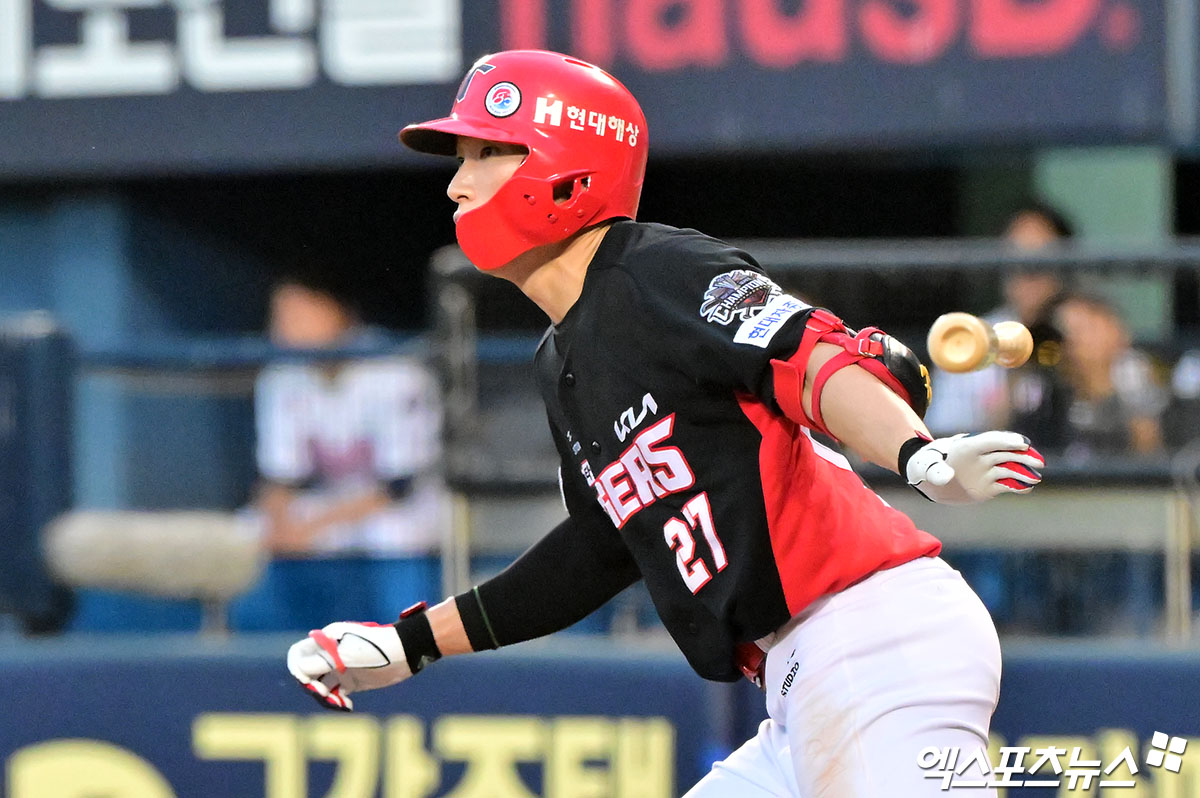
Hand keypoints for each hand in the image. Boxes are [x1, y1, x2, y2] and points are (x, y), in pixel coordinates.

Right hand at [286, 621, 411, 710]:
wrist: (405, 654)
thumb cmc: (376, 648)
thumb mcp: (346, 655)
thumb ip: (321, 662)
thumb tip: (299, 672)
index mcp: (325, 641)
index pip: (298, 655)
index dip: (297, 669)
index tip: (308, 681)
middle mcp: (329, 655)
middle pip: (306, 674)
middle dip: (311, 687)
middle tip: (325, 694)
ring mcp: (340, 669)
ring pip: (319, 687)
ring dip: (324, 698)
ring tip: (339, 703)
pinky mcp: (351, 681)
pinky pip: (335, 695)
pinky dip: (337, 702)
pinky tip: (347, 705)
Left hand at [903, 431, 1043, 504]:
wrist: (929, 480)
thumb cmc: (927, 467)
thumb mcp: (926, 467)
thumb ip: (936, 471)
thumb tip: (946, 477)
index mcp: (967, 447)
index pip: (990, 441)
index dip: (1007, 441)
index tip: (1023, 443)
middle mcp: (981, 458)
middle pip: (1005, 454)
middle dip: (1022, 457)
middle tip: (1038, 462)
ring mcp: (986, 471)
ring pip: (1009, 470)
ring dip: (1023, 473)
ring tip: (1036, 478)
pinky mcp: (989, 486)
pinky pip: (1006, 485)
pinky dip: (1017, 486)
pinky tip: (1028, 487)